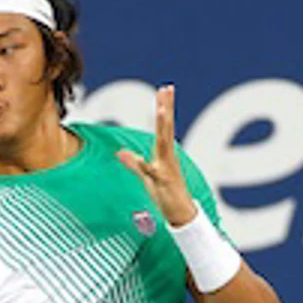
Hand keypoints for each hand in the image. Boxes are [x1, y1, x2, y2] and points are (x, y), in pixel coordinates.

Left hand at [115, 84, 200, 226]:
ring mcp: (166, 168)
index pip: (164, 126)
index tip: (165, 89)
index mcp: (165, 153)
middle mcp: (167, 157)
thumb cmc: (165, 195)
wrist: (181, 214)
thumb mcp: (146, 176)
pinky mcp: (161, 181)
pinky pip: (149, 171)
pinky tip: (125, 154)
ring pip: (164, 144)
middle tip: (167, 88)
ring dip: (163, 127)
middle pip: (166, 128)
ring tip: (160, 109)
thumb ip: (134, 163)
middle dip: (166, 108)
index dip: (165, 107)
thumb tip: (121, 153)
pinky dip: (139, 163)